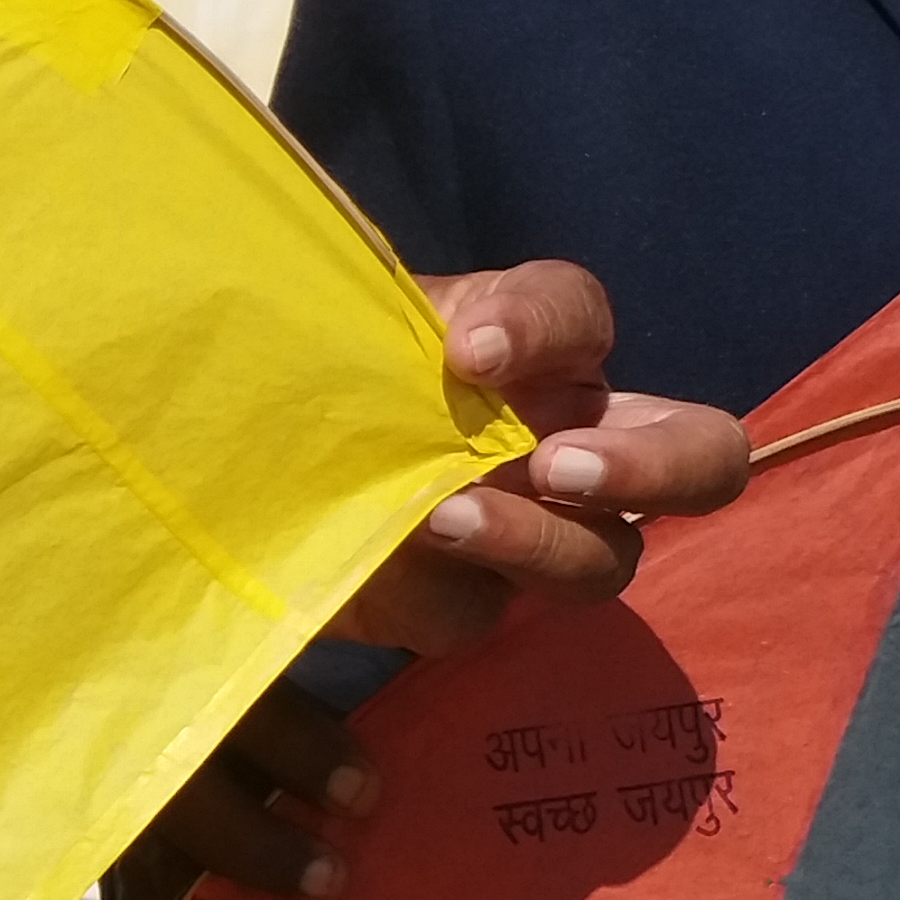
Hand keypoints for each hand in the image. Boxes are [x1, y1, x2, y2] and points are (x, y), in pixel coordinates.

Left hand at [130, 260, 749, 899]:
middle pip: (699, 453)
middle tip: (558, 469)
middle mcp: (552, 442)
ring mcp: (520, 533)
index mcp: (518, 353)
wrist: (200, 469)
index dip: (547, 325)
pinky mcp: (450, 603)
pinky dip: (439, 598)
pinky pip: (481, 616)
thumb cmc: (270, 378)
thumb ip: (364, 306)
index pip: (578, 313)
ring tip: (436, 524)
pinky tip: (373, 577)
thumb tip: (395, 283)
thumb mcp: (312, 324)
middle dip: (654, 468)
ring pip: (600, 559)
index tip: (468, 350)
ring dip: (535, 545)